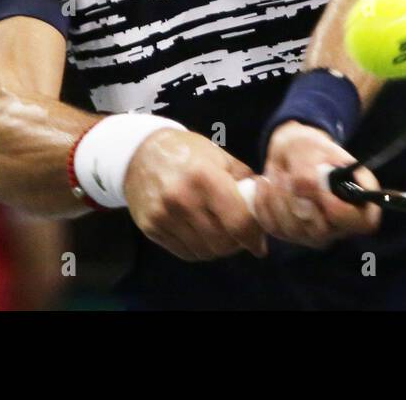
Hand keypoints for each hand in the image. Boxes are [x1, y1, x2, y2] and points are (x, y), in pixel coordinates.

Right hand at [124, 129, 267, 261]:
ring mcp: (163, 216)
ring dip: (218, 249)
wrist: (139, 152)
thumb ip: (244, 180)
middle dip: (237, 244)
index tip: (260, 244)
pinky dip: (199, 250)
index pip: (237, 222)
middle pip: (221, 242)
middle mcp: (182, 199)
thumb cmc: (186, 152)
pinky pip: (184, 252)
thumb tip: (266, 204)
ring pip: (204, 252)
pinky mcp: (151, 228)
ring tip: (222, 236)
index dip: (253, 237)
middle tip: (241, 238)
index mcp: (204, 177)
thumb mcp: (218, 156)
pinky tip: (202, 236)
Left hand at [253, 121, 380, 247]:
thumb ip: (309, 169)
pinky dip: (263, 203)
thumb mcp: (310, 148)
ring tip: (277, 174)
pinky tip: (265, 184)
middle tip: (287, 174)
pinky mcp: (292, 235)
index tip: (317, 189)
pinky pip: (273, 227)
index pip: (362, 223)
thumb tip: (302, 189)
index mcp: (361, 202)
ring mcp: (316, 234)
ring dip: (277, 198)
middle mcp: (342, 224)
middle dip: (297, 200)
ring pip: (293, 230)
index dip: (339, 211)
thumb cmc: (309, 148)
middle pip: (321, 231)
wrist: (290, 153)